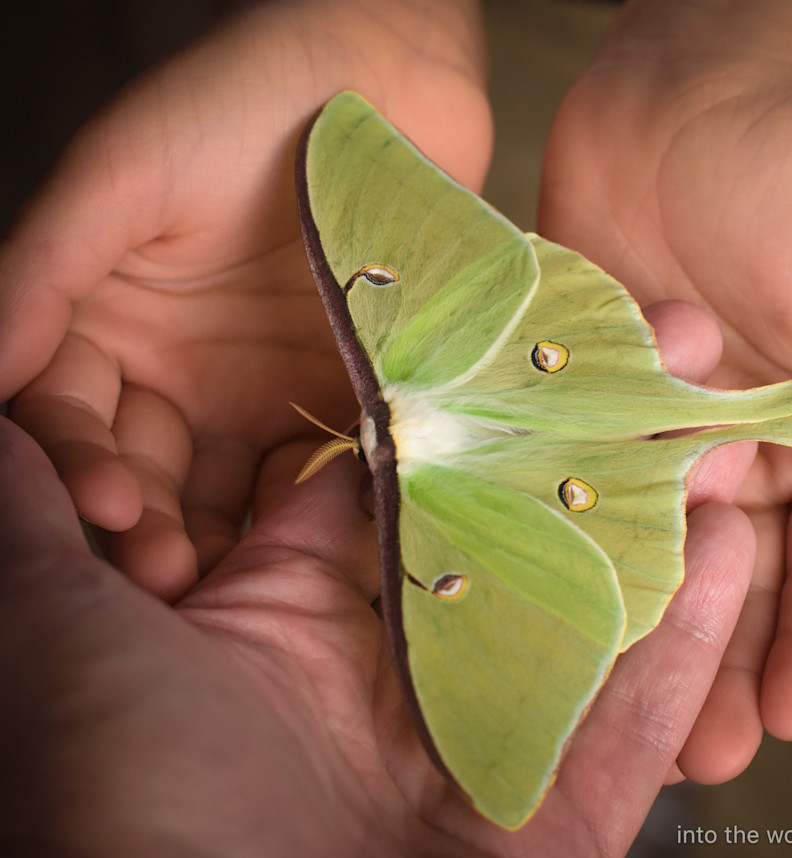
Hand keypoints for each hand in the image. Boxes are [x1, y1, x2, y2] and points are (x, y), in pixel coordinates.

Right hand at [0, 0, 491, 599]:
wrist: (374, 83)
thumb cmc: (236, 103)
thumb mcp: (122, 173)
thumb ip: (45, 268)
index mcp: (109, 319)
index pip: (67, 413)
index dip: (76, 460)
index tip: (107, 502)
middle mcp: (178, 367)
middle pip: (145, 467)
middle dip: (147, 522)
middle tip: (167, 572)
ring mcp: (260, 389)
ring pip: (225, 486)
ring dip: (222, 534)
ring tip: (231, 579)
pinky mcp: (338, 394)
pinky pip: (317, 464)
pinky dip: (310, 506)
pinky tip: (313, 543)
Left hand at [0, 300, 754, 855]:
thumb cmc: (118, 819)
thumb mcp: (64, 638)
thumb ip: (44, 518)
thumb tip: (2, 403)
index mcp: (288, 624)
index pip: (395, 483)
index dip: (462, 401)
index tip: (521, 327)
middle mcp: (386, 679)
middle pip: (510, 535)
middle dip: (588, 443)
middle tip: (659, 354)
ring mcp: (473, 753)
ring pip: (587, 618)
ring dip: (657, 524)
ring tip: (716, 432)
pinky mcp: (546, 832)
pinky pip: (627, 731)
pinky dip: (684, 648)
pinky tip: (736, 550)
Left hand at [539, 0, 791, 781]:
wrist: (695, 89)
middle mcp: (729, 445)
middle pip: (727, 581)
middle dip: (721, 667)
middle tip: (702, 758)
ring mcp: (646, 422)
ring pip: (645, 549)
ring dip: (639, 629)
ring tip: (621, 715)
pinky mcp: (576, 387)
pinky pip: (570, 472)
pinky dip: (563, 535)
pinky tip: (549, 600)